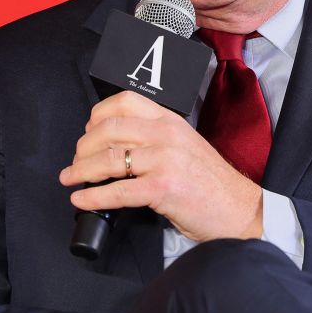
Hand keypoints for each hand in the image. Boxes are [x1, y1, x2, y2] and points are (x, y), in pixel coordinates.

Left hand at [58, 90, 262, 241]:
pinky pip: (118, 190)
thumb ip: (156, 138)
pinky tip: (81, 199)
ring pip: (108, 159)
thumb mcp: (185, 145)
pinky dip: (93, 196)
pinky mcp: (163, 187)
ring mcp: (165, 160)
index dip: (97, 115)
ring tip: (70, 178)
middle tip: (75, 161)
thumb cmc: (211, 183)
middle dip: (83, 147)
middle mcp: (166, 134)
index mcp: (170, 120)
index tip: (87, 132)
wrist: (241, 210)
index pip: (125, 101)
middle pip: (108, 130)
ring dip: (81, 170)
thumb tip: (118, 144)